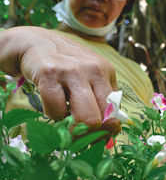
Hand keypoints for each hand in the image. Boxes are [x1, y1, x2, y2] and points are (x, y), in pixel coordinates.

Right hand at [0, 27, 120, 135]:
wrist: (35, 43)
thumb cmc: (65, 65)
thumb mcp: (89, 76)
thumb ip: (101, 99)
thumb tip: (111, 131)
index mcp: (106, 72)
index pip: (115, 114)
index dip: (105, 132)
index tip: (94, 137)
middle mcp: (93, 70)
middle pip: (103, 120)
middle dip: (89, 136)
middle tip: (77, 136)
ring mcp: (72, 71)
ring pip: (85, 119)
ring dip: (72, 129)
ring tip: (64, 119)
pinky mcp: (49, 74)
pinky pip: (56, 111)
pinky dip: (52, 116)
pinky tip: (50, 105)